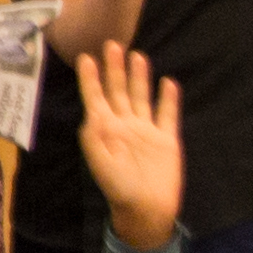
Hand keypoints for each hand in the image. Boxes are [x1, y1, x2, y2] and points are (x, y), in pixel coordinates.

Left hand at [67, 43, 184, 244]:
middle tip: (112, 43)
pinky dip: (168, 98)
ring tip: (138, 55)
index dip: (90, 78)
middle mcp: (124, 125)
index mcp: (104, 130)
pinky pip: (167, 114)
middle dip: (114, 68)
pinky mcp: (167, 139)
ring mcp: (146, 130)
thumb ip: (94, 138)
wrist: (147, 209)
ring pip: (141, 97)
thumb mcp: (100, 163)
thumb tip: (91, 114)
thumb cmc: (118, 188)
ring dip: (139, 77)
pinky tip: (168, 82)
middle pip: (118, 91)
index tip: (84, 57)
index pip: (95, 97)